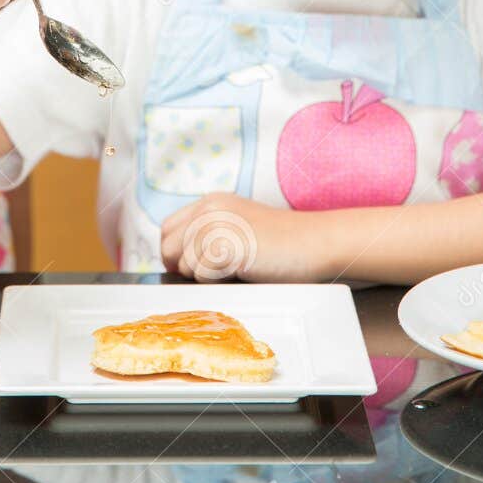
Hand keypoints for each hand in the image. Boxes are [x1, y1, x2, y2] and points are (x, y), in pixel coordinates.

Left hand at [160, 193, 334, 283]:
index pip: (166, 229)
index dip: (175, 253)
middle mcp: (208, 208)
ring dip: (206, 276)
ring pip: (185, 265)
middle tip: (217, 273)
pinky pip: (202, 275)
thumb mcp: (238, 228)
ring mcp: (216, 224)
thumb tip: (174, 261)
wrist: (316, 243)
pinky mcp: (226, 244)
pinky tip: (243, 270)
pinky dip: (218, 281)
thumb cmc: (282, 245)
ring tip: (237, 268)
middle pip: (168, 248)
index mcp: (210, 201)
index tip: (193, 268)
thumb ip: (207, 235)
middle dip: (186, 267)